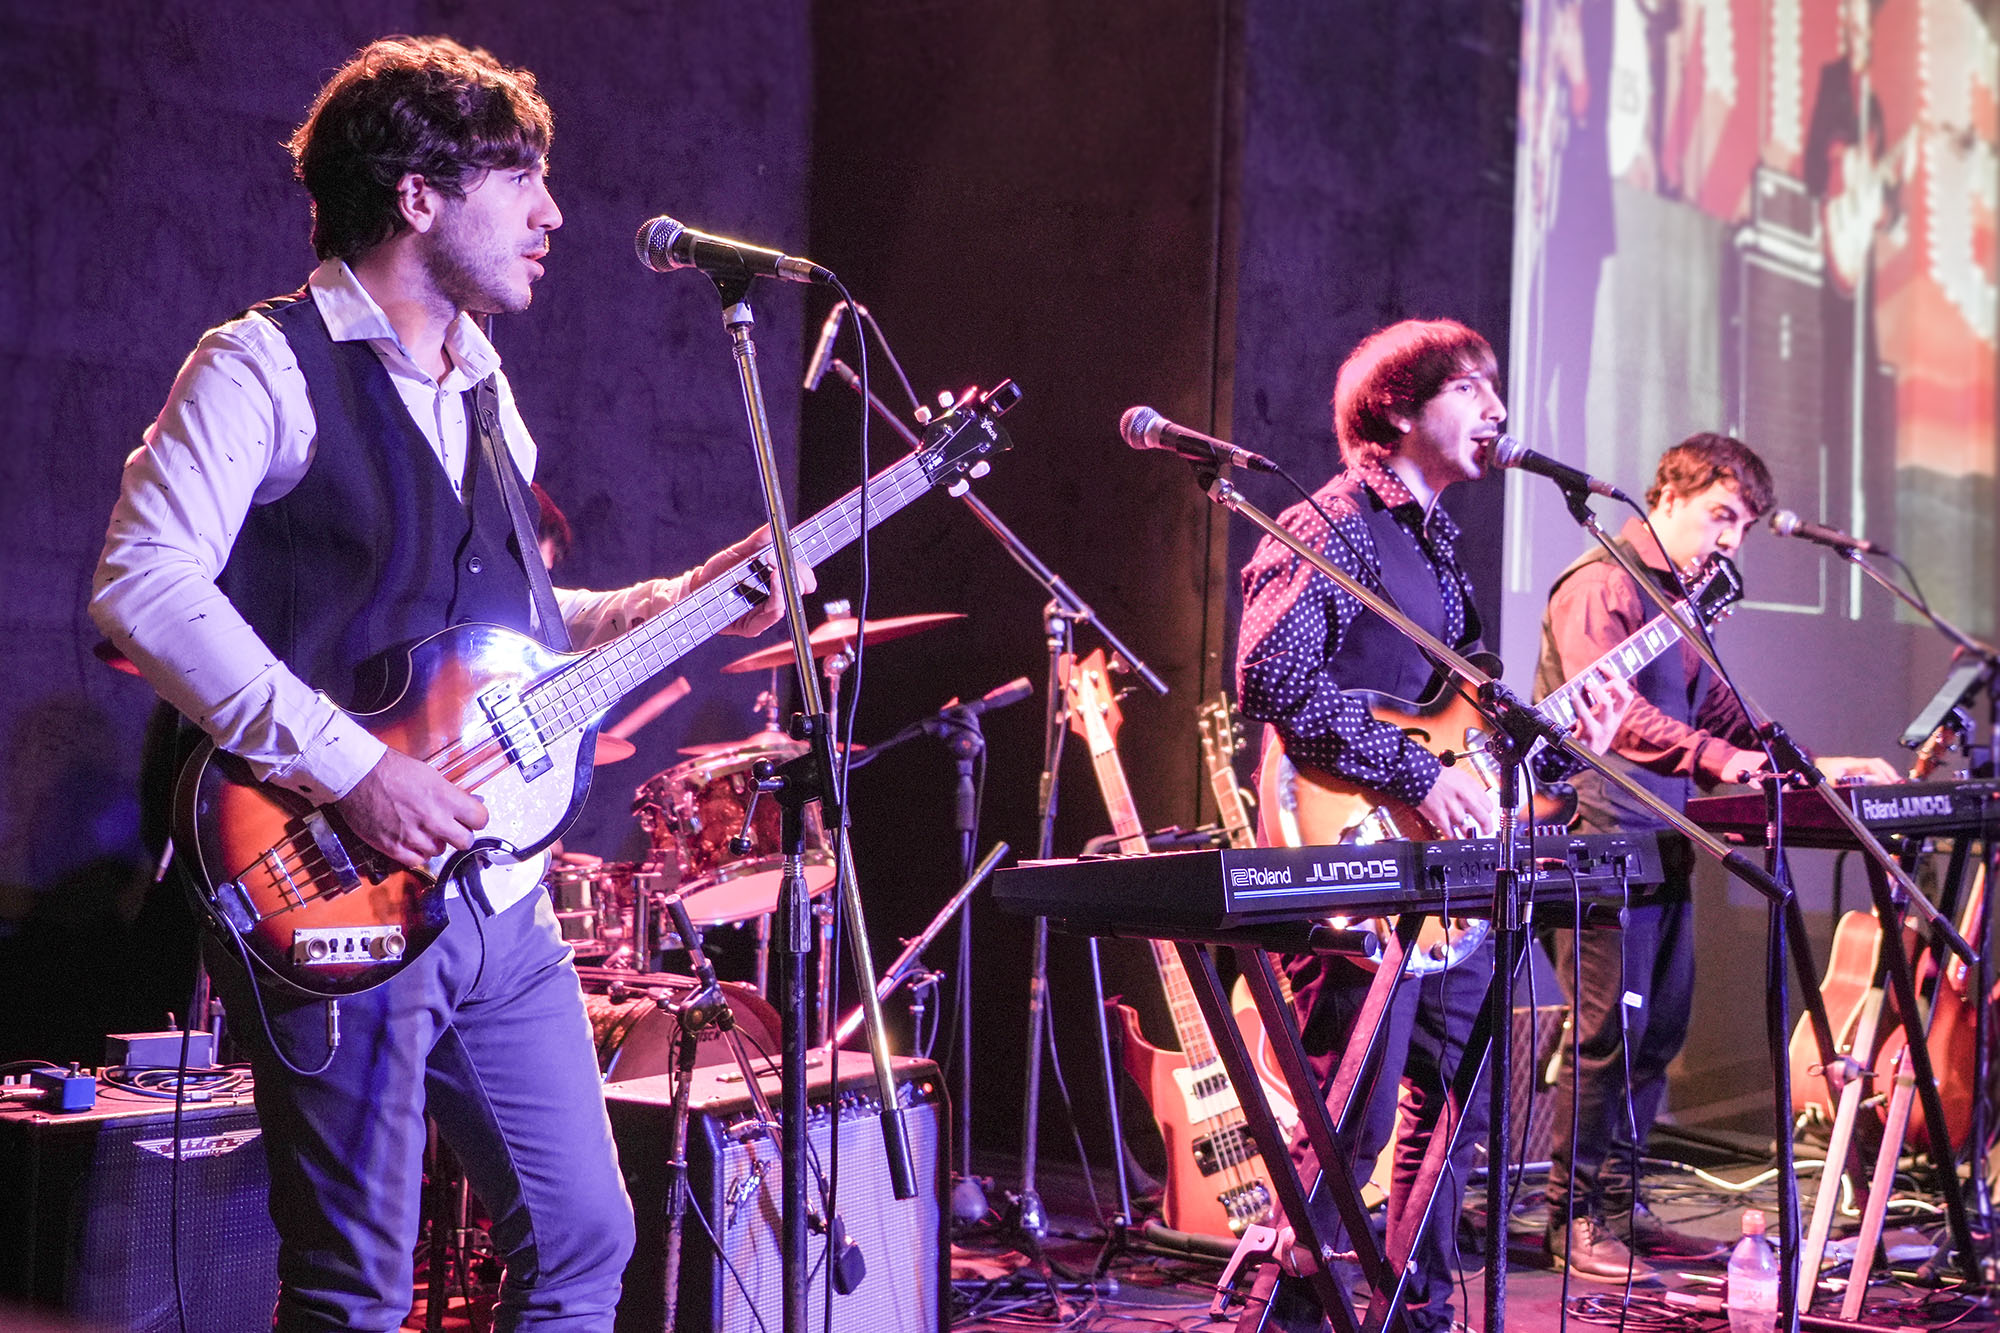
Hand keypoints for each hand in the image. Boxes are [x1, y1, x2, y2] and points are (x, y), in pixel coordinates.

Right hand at [333, 748, 489, 869]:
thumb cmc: (393, 770)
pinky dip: (416, 853)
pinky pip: (417, 861)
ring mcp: (413, 836)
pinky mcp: (393, 848)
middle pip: (464, 842)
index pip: (480, 820)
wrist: (358, 775)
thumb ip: (451, 795)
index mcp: (445, 798)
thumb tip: (469, 806)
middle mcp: (433, 820)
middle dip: (459, 835)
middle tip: (450, 828)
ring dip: (434, 843)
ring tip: (422, 829)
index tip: (470, 819)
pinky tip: (410, 840)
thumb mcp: (431, 775)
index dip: (476, 819)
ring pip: (439, 852)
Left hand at [695, 526, 817, 636]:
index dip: (805, 572)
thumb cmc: (721, 572)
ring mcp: (764, 614)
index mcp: (775, 582)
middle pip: (797, 590)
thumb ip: (758, 542)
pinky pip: (770, 616)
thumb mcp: (739, 553)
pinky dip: (776, 600)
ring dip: (785, 586)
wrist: (698, 588)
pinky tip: (774, 585)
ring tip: (777, 570)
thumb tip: (774, 526)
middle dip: (796, 575)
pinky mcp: (752, 627)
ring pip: (786, 602)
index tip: (802, 559)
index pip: (798, 578)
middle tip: (782, 560)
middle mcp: (773, 599)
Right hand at [1416, 764, 1500, 839]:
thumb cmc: (1435, 772)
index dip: (1486, 811)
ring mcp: (1453, 811)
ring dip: (1469, 834)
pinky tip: (1454, 836)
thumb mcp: (1459, 775)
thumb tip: (1475, 799)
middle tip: (1485, 830)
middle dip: (1486, 828)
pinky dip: (1453, 837)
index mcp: (1472, 788)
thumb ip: (1469, 788)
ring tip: (1468, 835)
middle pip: (1484, 820)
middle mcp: (1465, 800)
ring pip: (1469, 830)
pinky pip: (1451, 834)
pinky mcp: (1441, 819)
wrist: (1418, 774)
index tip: (1484, 813)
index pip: (1488, 806)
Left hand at [1569, 671, 1635, 754]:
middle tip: (1593, 680)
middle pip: (1624, 697)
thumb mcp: (1597, 718)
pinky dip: (1578, 703)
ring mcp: (1603, 728)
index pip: (1625, 692)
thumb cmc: (1588, 734)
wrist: (1581, 761)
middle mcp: (1613, 721)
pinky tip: (1572, 695)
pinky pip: (1585, 717)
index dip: (1616, 676)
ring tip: (1586, 684)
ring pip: (1607, 705)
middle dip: (1612, 683)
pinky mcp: (1590, 735)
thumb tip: (1587, 679)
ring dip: (1597, 691)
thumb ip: (1596, 701)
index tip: (1602, 665)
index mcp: (1617, 715)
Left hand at [1819, 754, 1901, 783]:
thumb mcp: (1830, 782)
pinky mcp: (1851, 775)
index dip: (1884, 773)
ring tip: (1894, 787)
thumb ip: (1845, 786)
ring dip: (1885, 778)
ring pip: (1874, 771)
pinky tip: (1882, 788)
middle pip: (1878, 766)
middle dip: (1889, 774)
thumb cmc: (1817, 772)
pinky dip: (1877, 781)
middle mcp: (1854, 765)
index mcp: (1850, 763)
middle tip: (1898, 784)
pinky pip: (1868, 777)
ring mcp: (1853, 769)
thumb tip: (1859, 790)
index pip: (1873, 765)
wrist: (1806, 772)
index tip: (1891, 782)